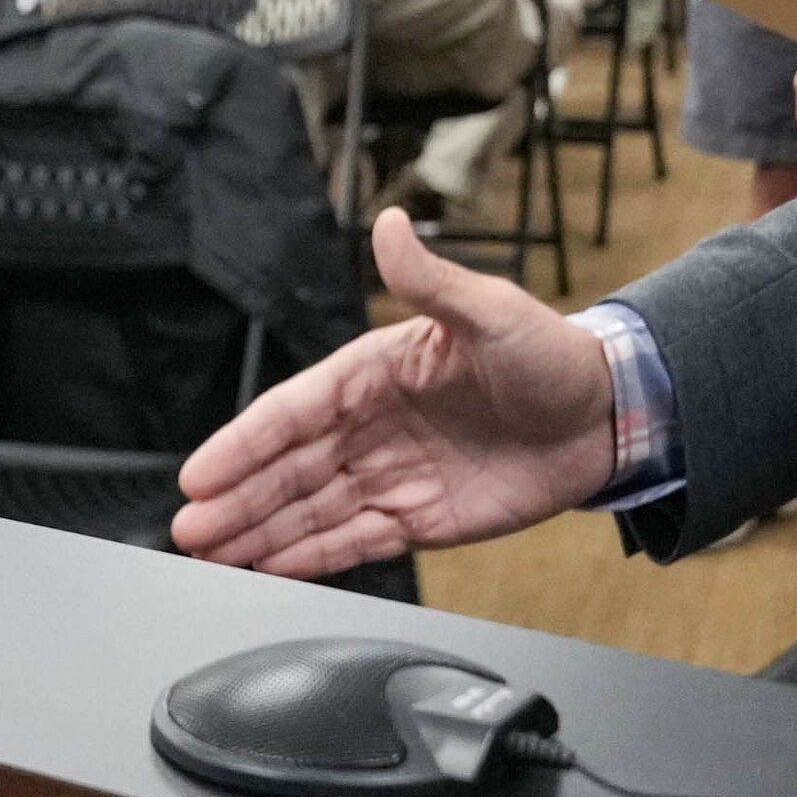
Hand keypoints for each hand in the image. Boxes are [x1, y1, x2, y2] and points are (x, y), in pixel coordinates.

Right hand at [174, 212, 618, 578]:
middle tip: (189, 531)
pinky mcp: (419, 517)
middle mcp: (371, 425)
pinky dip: (311, 557)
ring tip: (209, 558)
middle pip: (288, 469)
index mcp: (374, 371)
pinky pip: (354, 540)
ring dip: (259, 533)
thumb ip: (431, 280)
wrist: (606, 415)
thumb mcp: (491, 310)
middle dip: (236, 501)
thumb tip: (390, 226)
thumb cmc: (549, 352)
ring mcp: (391, 473)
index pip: (293, 412)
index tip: (201, 476)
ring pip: (309, 510)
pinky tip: (268, 570)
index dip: (243, 445)